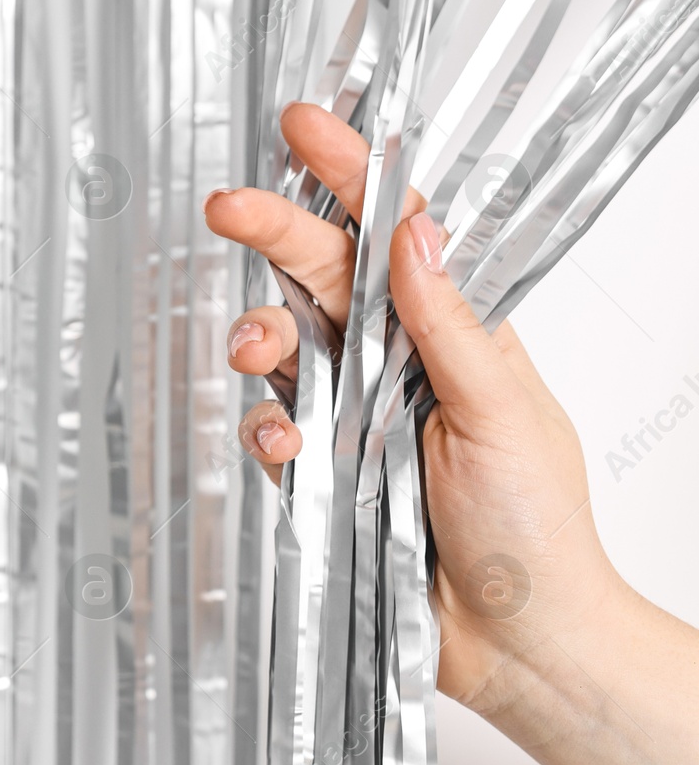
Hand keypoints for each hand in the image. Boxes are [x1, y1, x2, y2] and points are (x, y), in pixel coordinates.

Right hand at [205, 103, 631, 712]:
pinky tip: (285, 448)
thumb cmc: (538, 528)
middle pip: (321, 277)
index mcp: (453, 331)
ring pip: (282, 349)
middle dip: (272, 233)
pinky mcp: (320, 469)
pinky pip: (271, 431)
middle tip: (226, 205)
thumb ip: (447, 325)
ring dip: (258, 339)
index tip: (305, 128)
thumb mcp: (503, 411)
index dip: (351, 178)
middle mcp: (395, 362)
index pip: (393, 235)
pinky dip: (267, 434)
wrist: (515, 635)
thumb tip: (411, 233)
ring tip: (255, 352)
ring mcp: (353, 414)